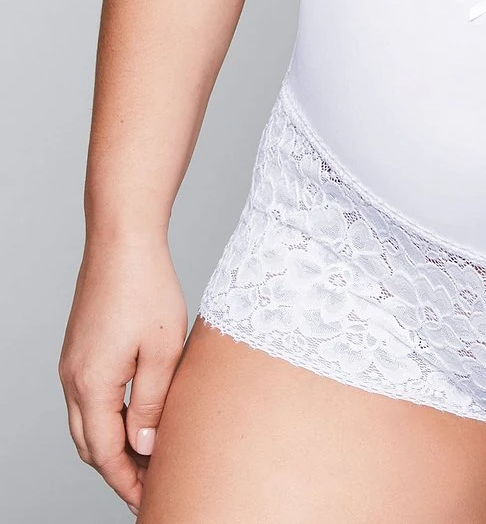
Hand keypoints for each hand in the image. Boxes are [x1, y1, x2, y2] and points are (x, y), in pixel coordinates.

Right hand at [59, 234, 187, 514]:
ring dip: (112, 444)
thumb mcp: (162, 350)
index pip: (106, 455)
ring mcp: (72, 364)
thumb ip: (152, 403)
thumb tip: (145, 447)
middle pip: (90, 446)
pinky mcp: (79, 349)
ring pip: (87, 423)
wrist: (122, 238)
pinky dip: (108, 418)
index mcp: (92, 385)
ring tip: (148, 455)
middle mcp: (73, 379)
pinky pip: (88, 399)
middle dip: (118, 471)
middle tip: (152, 484)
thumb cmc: (147, 286)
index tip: (151, 500)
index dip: (129, 482)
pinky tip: (135, 415)